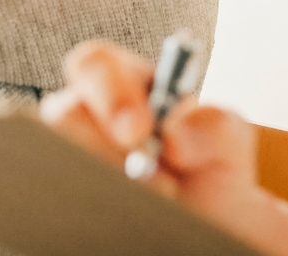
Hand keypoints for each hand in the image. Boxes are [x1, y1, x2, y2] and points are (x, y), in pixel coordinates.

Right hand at [43, 42, 263, 222]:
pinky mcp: (69, 197)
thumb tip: (174, 133)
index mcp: (123, 84)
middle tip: (155, 185)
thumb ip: (213, 125)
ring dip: (106, 187)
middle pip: (63, 115)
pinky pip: (64, 202)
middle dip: (104, 150)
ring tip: (156, 209)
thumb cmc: (210, 169)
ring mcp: (73, 158)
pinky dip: (98, 215)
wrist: (211, 221)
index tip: (141, 128)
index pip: (93, 64)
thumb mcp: (227, 141)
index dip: (109, 92)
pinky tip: (134, 223)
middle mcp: (87, 118)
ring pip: (60, 163)